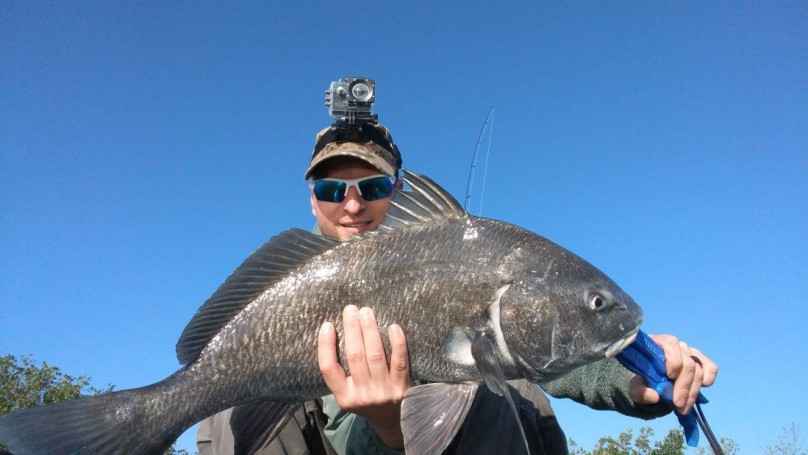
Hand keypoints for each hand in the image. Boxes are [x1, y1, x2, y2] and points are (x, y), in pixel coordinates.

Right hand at [317, 305, 413, 448]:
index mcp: (344, 396)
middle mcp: (362, 395)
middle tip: (351, 309)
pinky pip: (399, 361)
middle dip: (351, 329)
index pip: (329, 369)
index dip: (326, 346)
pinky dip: (397, 343)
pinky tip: (393, 327)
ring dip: (370, 330)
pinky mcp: (402, 387)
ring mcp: (383, 391)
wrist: (394, 421)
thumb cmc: (368, 399)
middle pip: (354, 357)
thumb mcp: (348, 393)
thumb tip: (334, 334)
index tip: (328, 325)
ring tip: (366, 312)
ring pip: (375, 355)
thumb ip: (342, 373)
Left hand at [628, 334, 718, 414]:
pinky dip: (708, 378)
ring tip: (683, 407)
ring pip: (699, 370)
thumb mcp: (635, 387)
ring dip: (693, 392)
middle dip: (684, 388)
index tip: (669, 381)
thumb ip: (639, 391)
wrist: (649, 378)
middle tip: (678, 406)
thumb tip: (654, 397)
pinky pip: (711, 367)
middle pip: (688, 365)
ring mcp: (688, 351)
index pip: (671, 345)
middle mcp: (675, 344)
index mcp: (656, 343)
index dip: (674, 363)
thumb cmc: (641, 378)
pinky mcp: (699, 360)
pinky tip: (701, 388)